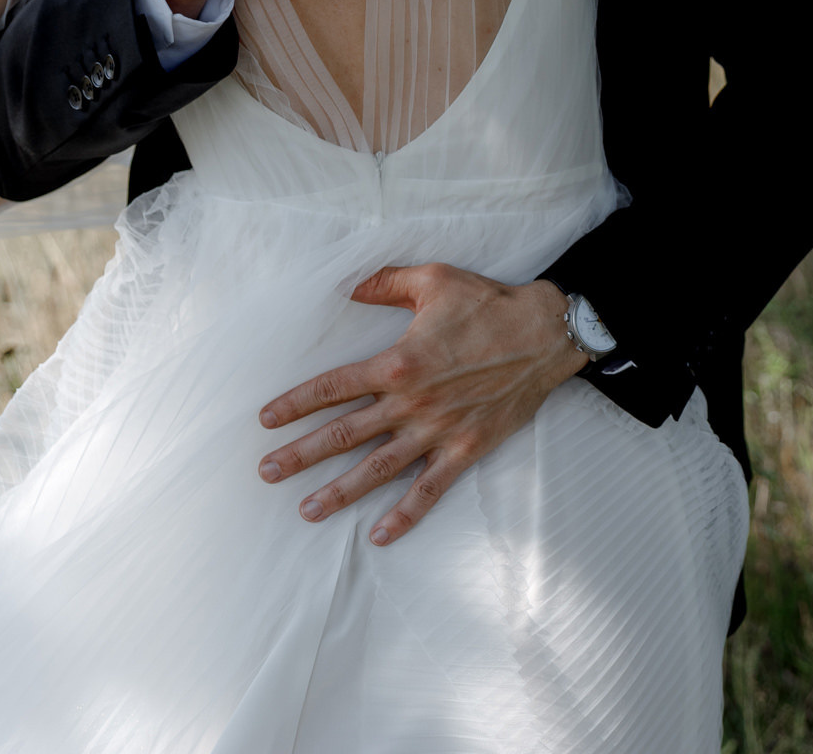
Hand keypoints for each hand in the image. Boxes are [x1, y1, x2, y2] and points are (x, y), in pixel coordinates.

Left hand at [256, 266, 586, 544]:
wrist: (546, 333)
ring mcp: (437, 430)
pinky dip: (405, 514)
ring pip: (377, 468)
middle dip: (301, 455)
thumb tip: (351, 286)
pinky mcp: (465, 449)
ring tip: (307, 510)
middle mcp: (411, 402)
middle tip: (267, 473)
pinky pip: (429, 489)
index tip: (266, 420)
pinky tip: (380, 534)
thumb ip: (387, 282)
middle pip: (344, 434)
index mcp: (397, 363)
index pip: (333, 387)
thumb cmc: (489, 304)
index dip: (295, 404)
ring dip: (339, 492)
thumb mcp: (435, 279)